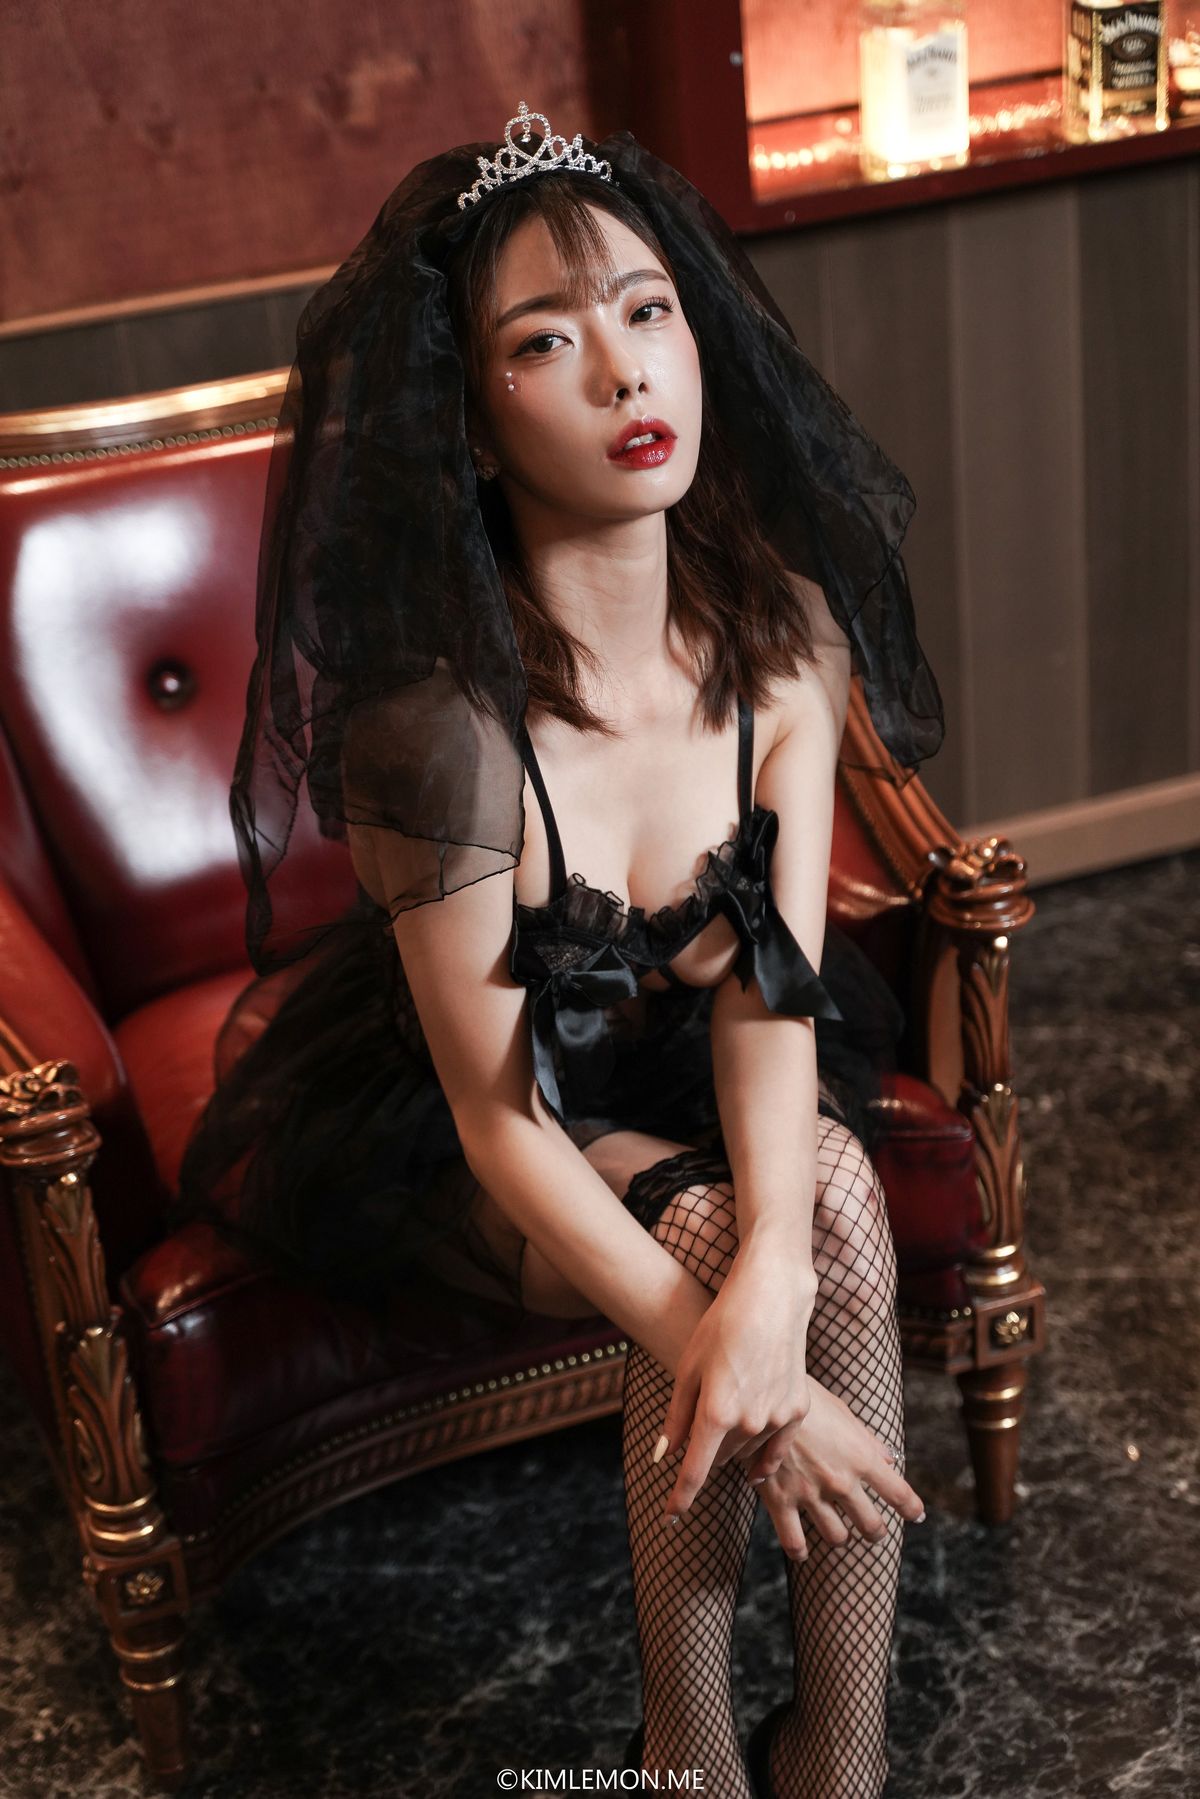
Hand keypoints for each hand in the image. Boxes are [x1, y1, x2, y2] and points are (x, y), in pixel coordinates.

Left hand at [657, 1249, 815, 1520]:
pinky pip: (776, 1447)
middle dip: (707, 1452)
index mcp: (715, 1412)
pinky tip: (756, 1464)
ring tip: (731, 1411)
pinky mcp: (797, 1410)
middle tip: (702, 1427)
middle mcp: (749, 1422)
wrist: (771, 1298)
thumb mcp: (688, 1368)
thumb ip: (677, 1417)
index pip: (695, 1470)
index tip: (670, 1518)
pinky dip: (763, 1455)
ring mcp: (777, 1418)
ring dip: (734, 1444)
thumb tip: (664, 1455)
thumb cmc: (721, 1326)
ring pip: (746, 1450)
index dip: (680, 1497)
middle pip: (719, 1458)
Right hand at [737, 1377, 925, 1555]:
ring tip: (837, 1532)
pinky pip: (794, 1542)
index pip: (899, 1493)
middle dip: (875, 1531)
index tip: (917, 1514)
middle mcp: (840, 1481)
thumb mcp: (842, 1412)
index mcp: (860, 1457)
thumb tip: (889, 1460)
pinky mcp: (780, 1501)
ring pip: (837, 1537)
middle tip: (873, 1530)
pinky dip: (799, 1551)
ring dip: (840, 1536)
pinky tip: (801, 1551)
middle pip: (871, 1525)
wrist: (760, 1394)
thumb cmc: (805, 1396)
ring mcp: (810, 1494)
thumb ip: (866, 1441)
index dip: (912, 1508)